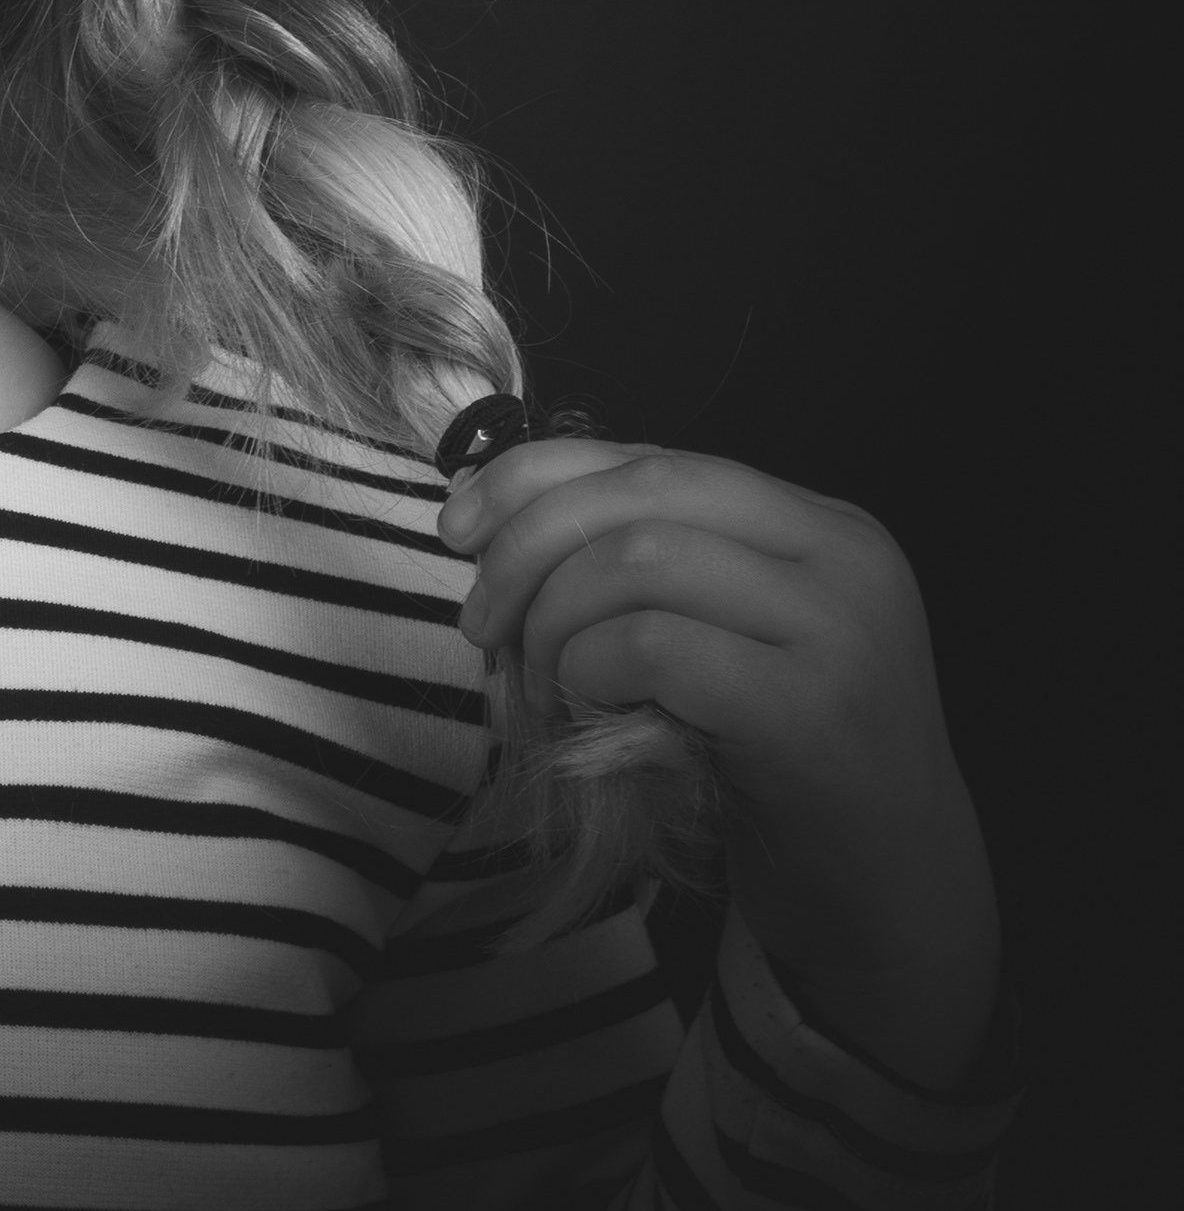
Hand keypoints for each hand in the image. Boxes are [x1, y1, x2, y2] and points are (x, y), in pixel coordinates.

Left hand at [439, 438, 1001, 1091]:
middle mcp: (842, 556)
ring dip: (554, 624)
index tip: (458, 527)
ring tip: (545, 686)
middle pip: (640, 496)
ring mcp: (839, 631)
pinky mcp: (811, 710)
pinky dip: (590, 673)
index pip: (653, 459)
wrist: (886, 886)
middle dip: (526, 549)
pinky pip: (651, 650)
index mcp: (818, 523)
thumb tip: (482, 506)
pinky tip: (596, 716)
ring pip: (636, 563)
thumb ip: (636, 562)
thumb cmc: (771, 758)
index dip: (535, 479)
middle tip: (482, 624)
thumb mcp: (718, 634)